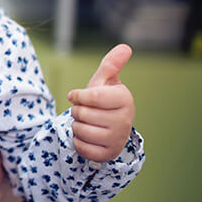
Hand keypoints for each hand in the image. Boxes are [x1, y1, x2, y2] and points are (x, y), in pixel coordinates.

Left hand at [67, 43, 134, 162]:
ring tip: (87, 123)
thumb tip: (125, 47)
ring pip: (79, 130)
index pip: (91, 96)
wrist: (108, 127)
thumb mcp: (104, 81)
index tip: (77, 96)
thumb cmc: (103, 100)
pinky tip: (88, 137)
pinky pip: (80, 147)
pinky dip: (78, 142)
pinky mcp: (107, 154)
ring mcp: (117, 139)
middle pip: (82, 114)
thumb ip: (111, 64)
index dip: (78, 96)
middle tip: (85, 111)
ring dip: (76, 126)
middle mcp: (124, 120)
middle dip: (77, 111)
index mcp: (124, 99)